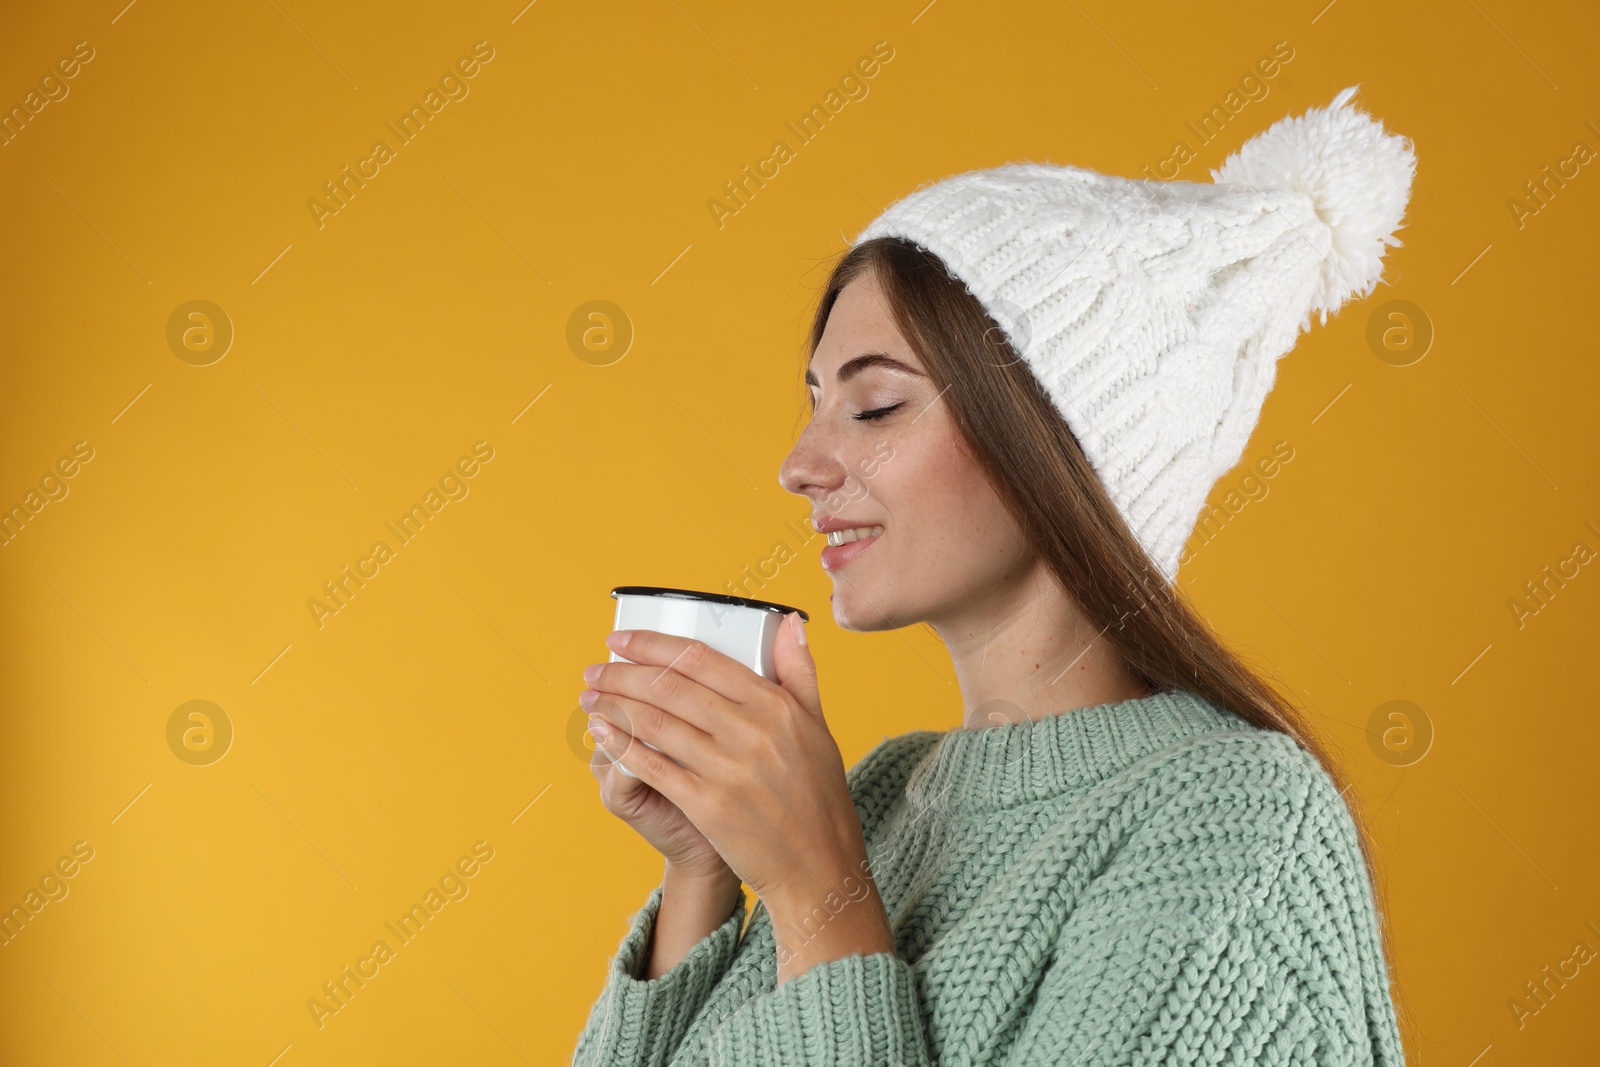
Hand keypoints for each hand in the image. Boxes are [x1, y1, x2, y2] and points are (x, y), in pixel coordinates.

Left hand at [579, 613, 869, 912]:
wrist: (818, 865)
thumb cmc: (818, 795)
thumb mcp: (818, 726)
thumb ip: (799, 671)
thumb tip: (788, 622)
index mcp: (776, 706)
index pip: (701, 659)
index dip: (653, 644)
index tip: (622, 638)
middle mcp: (752, 731)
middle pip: (670, 686)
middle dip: (622, 673)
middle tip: (595, 668)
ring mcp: (728, 769)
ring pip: (655, 722)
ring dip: (613, 704)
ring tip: (591, 696)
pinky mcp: (708, 805)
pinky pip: (653, 766)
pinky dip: (621, 744)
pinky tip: (602, 731)